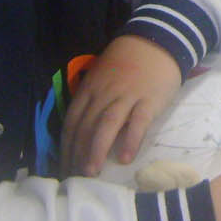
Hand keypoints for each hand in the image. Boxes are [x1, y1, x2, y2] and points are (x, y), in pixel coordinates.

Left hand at [61, 35, 181, 174]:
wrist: (156, 41)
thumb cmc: (126, 64)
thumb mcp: (100, 77)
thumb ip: (91, 100)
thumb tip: (81, 131)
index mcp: (89, 90)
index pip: (71, 122)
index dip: (66, 147)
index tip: (64, 168)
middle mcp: (103, 94)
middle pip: (85, 126)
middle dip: (77, 154)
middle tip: (75, 178)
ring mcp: (126, 96)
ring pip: (106, 125)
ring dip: (97, 150)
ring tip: (92, 173)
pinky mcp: (148, 99)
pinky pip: (138, 122)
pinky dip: (130, 140)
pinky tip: (126, 158)